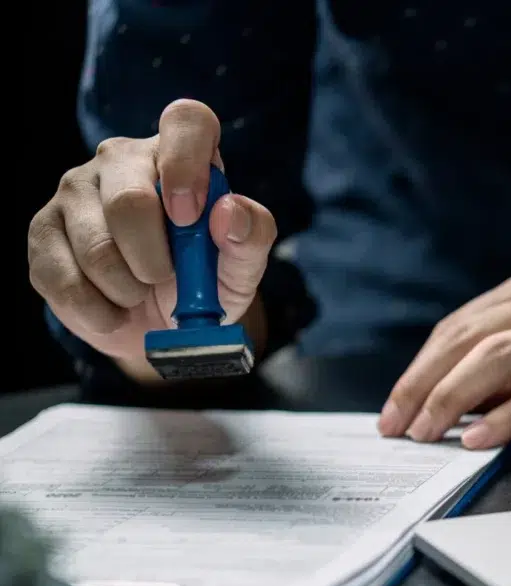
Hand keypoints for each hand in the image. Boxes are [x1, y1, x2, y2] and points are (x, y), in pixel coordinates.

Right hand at [27, 99, 276, 376]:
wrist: (161, 323)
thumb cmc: (207, 279)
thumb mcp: (243, 264)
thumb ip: (252, 235)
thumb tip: (229, 212)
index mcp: (179, 152)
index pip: (186, 120)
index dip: (187, 164)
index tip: (190, 217)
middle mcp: (122, 158)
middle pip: (129, 201)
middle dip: (154, 260)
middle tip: (165, 279)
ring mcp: (75, 189)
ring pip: (96, 248)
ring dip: (128, 290)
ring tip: (140, 293)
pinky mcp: (42, 230)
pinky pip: (64, 280)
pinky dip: (99, 311)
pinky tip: (114, 309)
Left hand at [377, 263, 510, 448]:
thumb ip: (507, 362)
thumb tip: (445, 400)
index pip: (461, 324)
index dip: (421, 367)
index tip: (395, 406)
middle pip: (471, 338)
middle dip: (424, 385)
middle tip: (397, 424)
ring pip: (500, 358)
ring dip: (454, 399)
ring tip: (427, 432)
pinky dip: (506, 418)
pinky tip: (480, 439)